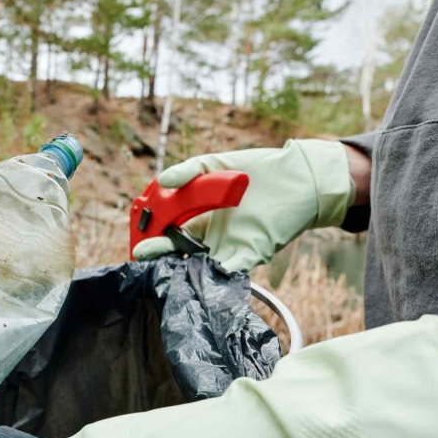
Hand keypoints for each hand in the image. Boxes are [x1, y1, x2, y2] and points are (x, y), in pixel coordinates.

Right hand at [133, 140, 357, 272]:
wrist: (298, 176)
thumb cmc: (258, 169)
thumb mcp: (216, 164)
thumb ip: (188, 171)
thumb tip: (163, 181)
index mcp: (202, 216)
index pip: (171, 230)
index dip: (154, 236)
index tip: (139, 238)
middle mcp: (214, 235)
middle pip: (181, 250)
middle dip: (161, 254)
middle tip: (143, 254)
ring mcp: (232, 246)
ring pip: (201, 263)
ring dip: (183, 267)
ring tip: (164, 266)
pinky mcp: (252, 252)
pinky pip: (231, 268)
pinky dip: (216, 273)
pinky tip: (198, 270)